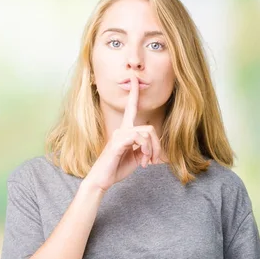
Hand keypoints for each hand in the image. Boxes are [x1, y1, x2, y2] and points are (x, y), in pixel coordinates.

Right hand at [83, 72, 160, 191]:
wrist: (102, 180)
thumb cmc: (117, 168)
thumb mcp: (135, 157)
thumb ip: (143, 147)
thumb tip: (152, 145)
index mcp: (126, 131)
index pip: (131, 108)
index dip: (134, 93)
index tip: (134, 78)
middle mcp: (122, 130)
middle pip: (149, 128)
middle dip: (157, 146)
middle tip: (154, 161)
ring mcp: (119, 135)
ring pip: (147, 133)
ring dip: (152, 150)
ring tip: (146, 163)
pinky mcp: (118, 143)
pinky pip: (139, 139)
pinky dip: (146, 151)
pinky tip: (142, 162)